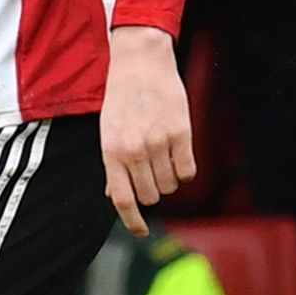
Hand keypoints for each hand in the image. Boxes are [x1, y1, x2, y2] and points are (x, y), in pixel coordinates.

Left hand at [99, 26, 194, 234]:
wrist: (141, 62)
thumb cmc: (122, 98)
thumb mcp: (108, 131)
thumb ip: (113, 165)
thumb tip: (115, 197)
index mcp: (111, 152)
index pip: (122, 199)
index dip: (132, 221)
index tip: (140, 232)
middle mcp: (134, 151)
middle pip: (150, 195)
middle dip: (153, 191)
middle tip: (152, 173)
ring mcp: (158, 143)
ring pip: (170, 185)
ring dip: (168, 179)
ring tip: (163, 157)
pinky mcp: (181, 133)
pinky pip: (188, 171)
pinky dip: (185, 171)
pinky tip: (178, 156)